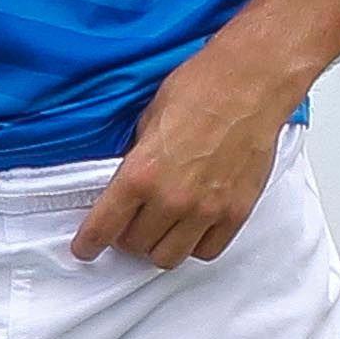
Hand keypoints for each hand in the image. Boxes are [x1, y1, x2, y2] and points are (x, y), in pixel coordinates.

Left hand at [70, 46, 292, 269]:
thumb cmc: (204, 87)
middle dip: (127, 235)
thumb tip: (130, 181)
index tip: (86, 247)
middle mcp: (171, 198)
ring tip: (162, 227)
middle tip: (132, 221)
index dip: (88, 243)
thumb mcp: (149, 118)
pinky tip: (194, 226)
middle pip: (134, 245)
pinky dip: (196, 243)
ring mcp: (206, 209)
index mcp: (141, 173)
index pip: (103, 228)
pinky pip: (207, 250)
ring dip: (159, 244)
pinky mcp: (236, 211)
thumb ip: (137, 158)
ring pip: (168, 257)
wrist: (252, 81)